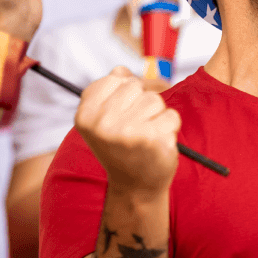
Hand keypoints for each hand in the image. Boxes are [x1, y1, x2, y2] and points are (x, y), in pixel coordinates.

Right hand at [75, 67, 180, 193]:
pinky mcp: (151, 140)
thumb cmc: (123, 148)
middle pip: (136, 86)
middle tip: (136, 129)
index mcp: (85, 114)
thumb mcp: (106, 119)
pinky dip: (170, 128)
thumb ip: (110, 91)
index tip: (123, 113)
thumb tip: (121, 70)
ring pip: (155, 99)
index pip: (116, 78)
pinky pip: (171, 115)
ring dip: (157, 116)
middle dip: (142, 103)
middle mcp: (102, 123)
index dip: (126, 92)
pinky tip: (158, 144)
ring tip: (146, 136)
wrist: (135, 187)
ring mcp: (127, 132)